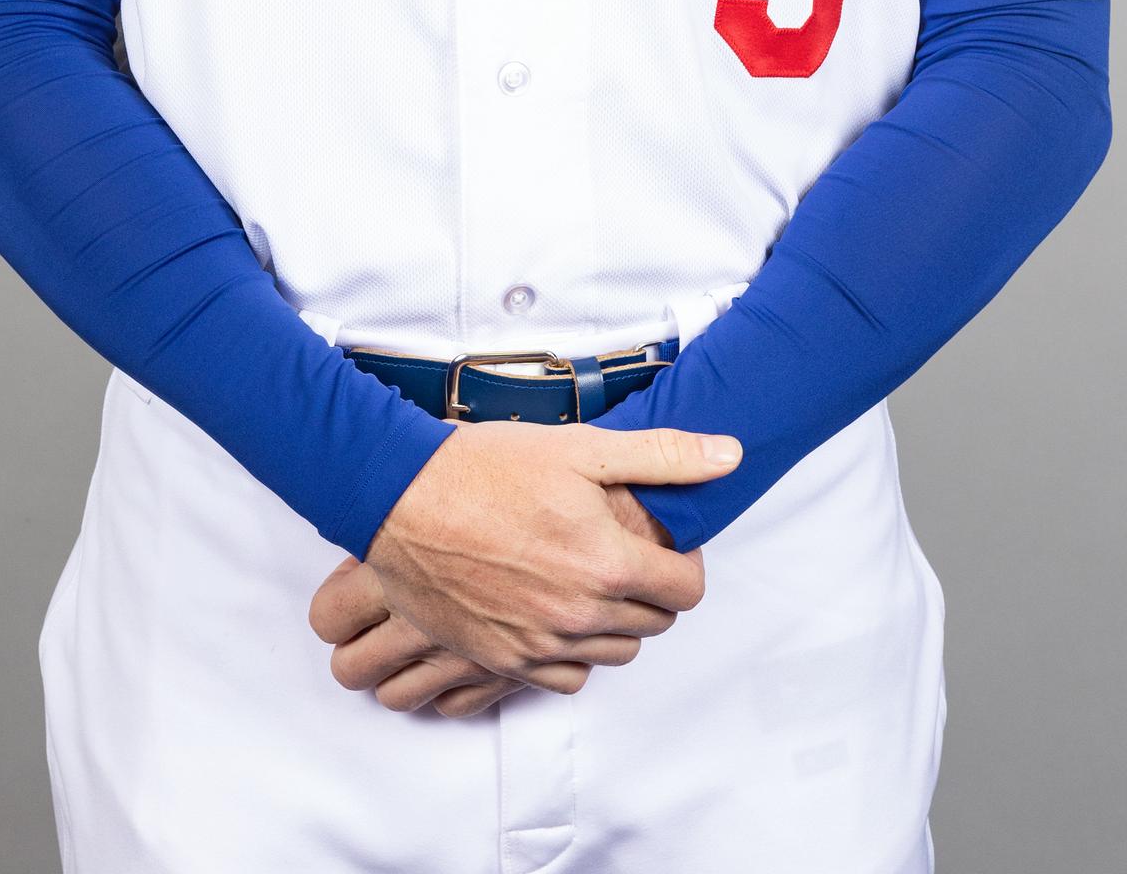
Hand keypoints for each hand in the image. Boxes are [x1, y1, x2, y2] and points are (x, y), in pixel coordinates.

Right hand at [309, 426, 729, 707]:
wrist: (400, 500)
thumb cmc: (484, 468)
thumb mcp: (581, 448)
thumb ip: (663, 456)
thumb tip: (726, 456)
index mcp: (607, 564)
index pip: (687, 590)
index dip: (685, 562)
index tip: (666, 543)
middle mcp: (579, 616)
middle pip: (654, 622)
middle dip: (652, 587)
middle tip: (624, 550)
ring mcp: (540, 645)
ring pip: (614, 652)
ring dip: (616, 619)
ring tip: (589, 575)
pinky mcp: (502, 661)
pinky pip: (567, 678)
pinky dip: (574, 651)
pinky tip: (557, 610)